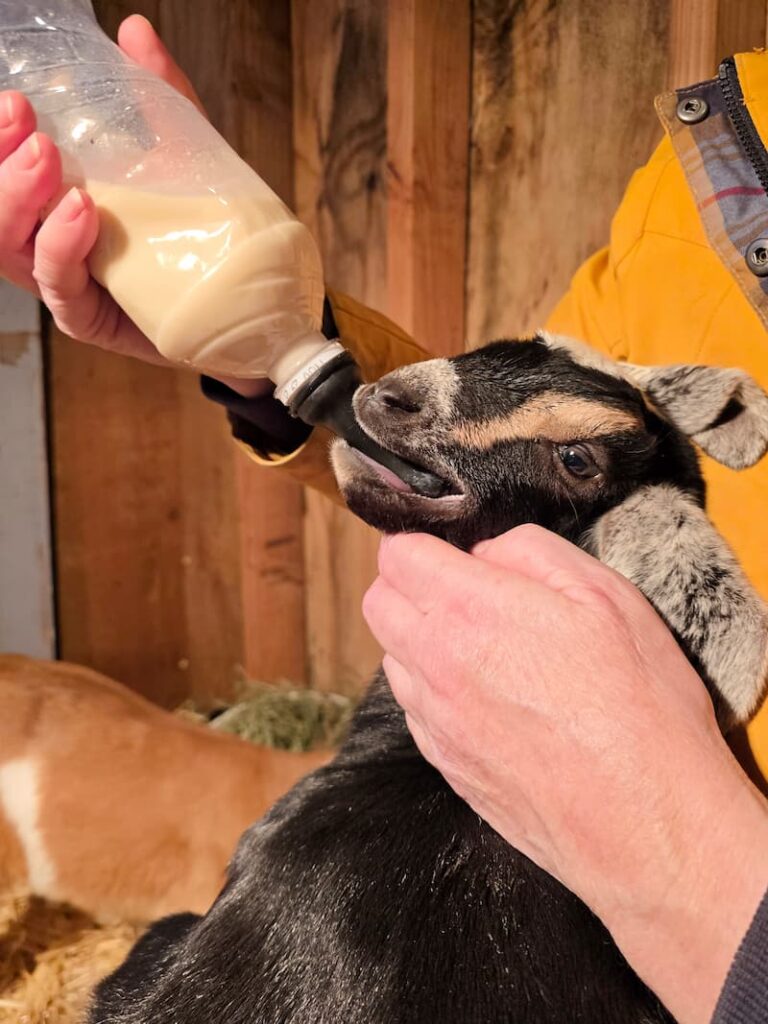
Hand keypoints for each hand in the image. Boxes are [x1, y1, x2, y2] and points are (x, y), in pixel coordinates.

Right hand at [0, 16, 266, 396]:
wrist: (243, 309)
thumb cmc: (202, 237)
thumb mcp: (185, 157)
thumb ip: (160, 99)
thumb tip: (134, 30)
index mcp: (58, 203)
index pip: (8, 169)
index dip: (0, 137)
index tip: (18, 100)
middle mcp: (51, 242)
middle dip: (2, 162)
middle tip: (28, 126)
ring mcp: (67, 284)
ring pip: (13, 245)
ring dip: (21, 198)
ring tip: (48, 161)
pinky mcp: (89, 320)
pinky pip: (60, 285)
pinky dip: (61, 245)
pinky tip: (80, 211)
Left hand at [363, 525, 767, 1023]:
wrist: (646, 824)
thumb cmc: (640, 707)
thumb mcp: (606, 596)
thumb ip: (530, 553)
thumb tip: (485, 552)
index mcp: (469, 613)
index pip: (398, 555)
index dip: (423, 543)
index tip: (452, 551)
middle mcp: (435, 665)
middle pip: (379, 603)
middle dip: (409, 584)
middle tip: (463, 591)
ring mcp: (434, 720)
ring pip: (391, 656)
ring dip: (419, 638)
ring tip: (484, 646)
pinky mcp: (444, 763)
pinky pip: (415, 708)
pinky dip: (435, 689)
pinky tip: (490, 696)